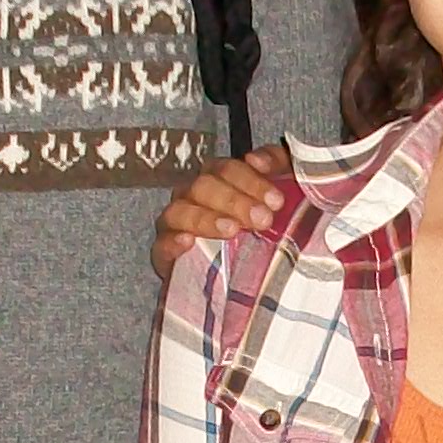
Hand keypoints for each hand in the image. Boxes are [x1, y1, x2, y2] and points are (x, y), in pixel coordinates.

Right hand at [152, 144, 294, 277]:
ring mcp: (177, 225)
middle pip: (203, 186)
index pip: (226, 169)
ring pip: (179, 211)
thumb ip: (277, 165)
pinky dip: (172, 242)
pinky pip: (161, 246)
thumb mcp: (282, 193)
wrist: (255, 283)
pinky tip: (188, 242)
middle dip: (234, 200)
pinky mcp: (166, 257)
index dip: (250, 180)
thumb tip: (257, 159)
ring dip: (205, 218)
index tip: (276, 201)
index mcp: (220, 180)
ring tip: (231, 230)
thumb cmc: (267, 231)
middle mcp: (195, 198)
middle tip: (262, 219)